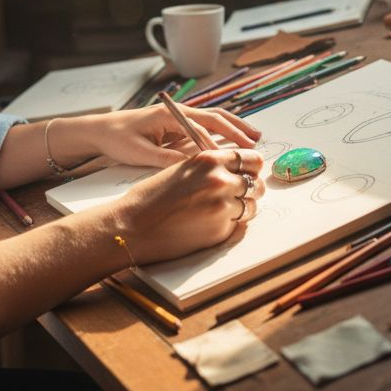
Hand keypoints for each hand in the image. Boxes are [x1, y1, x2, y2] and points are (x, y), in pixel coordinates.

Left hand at [58, 104, 261, 169]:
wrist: (102, 130)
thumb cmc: (118, 139)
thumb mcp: (140, 153)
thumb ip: (166, 160)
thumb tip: (192, 167)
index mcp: (169, 114)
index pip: (200, 128)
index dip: (215, 145)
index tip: (228, 160)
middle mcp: (178, 112)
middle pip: (215, 117)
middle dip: (236, 129)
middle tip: (255, 141)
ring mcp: (179, 118)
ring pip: (214, 119)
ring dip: (234, 127)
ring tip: (255, 136)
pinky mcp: (178, 126)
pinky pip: (206, 126)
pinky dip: (223, 131)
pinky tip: (234, 140)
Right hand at [110, 148, 266, 263]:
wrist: (132, 225)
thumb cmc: (151, 196)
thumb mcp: (183, 169)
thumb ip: (210, 167)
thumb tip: (235, 170)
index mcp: (210, 160)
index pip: (252, 159)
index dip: (252, 167)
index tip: (250, 173)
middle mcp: (220, 180)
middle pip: (257, 183)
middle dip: (251, 189)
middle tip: (240, 194)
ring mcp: (222, 207)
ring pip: (251, 207)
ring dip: (241, 209)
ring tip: (218, 210)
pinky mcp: (220, 231)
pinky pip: (237, 225)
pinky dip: (227, 225)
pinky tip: (207, 223)